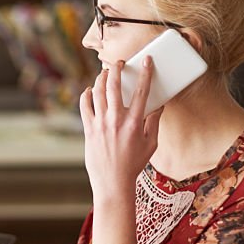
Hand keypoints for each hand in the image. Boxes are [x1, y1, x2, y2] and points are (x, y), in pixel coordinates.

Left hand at [80, 56, 162, 202]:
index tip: (147, 61)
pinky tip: (89, 91)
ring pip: (97, 93)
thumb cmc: (133, 164)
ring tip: (105, 74)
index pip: (142, 91)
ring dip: (101, 79)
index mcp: (134, 122)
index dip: (146, 73)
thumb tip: (158, 106)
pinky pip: (84, 106)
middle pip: (114, 86)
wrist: (112, 181)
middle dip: (117, 69)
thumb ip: (154, 123)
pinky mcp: (88, 129)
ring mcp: (100, 124)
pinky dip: (86, 95)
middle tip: (119, 63)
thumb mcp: (151, 144)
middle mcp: (116, 120)